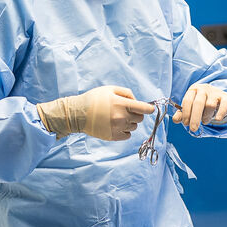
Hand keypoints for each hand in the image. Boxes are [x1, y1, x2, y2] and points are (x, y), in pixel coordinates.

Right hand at [36, 85, 155, 140]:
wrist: (77, 113)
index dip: (149, 108)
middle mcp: (121, 117)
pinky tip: (116, 125)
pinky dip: (125, 131)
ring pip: (134, 127)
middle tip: (126, 111)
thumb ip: (127, 93)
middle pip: (140, 119)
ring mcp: (117, 128)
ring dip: (129, 123)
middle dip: (136, 114)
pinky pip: (127, 135)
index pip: (145, 109)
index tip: (149, 108)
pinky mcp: (113, 136)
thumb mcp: (110, 89)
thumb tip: (138, 101)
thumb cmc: (93, 99)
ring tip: (117, 117)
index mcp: (122, 104)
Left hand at [173, 83, 226, 132]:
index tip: (186, 123)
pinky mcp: (225, 97)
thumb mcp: (191, 107)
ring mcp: (215, 93)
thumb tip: (175, 120)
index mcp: (193, 90)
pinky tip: (218, 119)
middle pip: (198, 103)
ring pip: (210, 105)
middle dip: (195, 117)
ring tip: (204, 121)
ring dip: (206, 116)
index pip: (187, 100)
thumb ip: (182, 113)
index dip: (186, 113)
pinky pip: (224, 104)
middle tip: (193, 129)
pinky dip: (221, 112)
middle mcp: (204, 89)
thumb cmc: (201, 103)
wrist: (217, 97)